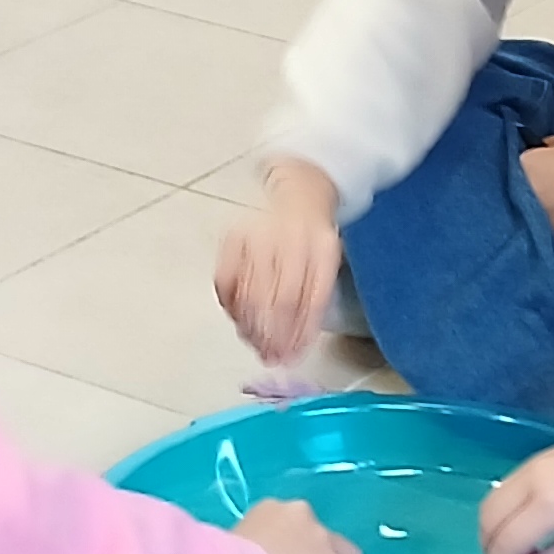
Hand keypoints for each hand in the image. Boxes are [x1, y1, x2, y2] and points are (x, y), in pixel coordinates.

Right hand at [215, 161, 342, 364]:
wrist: (299, 196)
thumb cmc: (313, 241)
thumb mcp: (328, 266)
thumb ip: (314, 305)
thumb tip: (293, 349)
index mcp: (323, 246)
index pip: (312, 299)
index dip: (299, 333)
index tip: (291, 357)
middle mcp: (292, 238)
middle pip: (281, 299)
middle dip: (274, 336)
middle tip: (270, 357)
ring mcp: (260, 235)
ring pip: (252, 293)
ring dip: (251, 328)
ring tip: (255, 345)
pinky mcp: (233, 237)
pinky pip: (226, 281)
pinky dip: (231, 307)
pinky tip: (239, 322)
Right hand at [477, 420, 553, 553]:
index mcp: (549, 504)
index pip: (505, 545)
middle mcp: (531, 480)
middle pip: (488, 520)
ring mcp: (531, 463)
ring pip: (491, 501)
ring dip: (493, 532)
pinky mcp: (538, 456)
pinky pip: (505, 488)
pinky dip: (504, 513)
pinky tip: (523, 530)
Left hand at [519, 132, 553, 252]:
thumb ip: (547, 149)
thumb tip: (542, 153)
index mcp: (524, 168)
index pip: (511, 173)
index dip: (526, 176)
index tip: (538, 178)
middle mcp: (525, 198)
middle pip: (518, 201)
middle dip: (531, 199)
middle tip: (552, 196)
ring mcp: (540, 225)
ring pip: (534, 224)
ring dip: (544, 219)